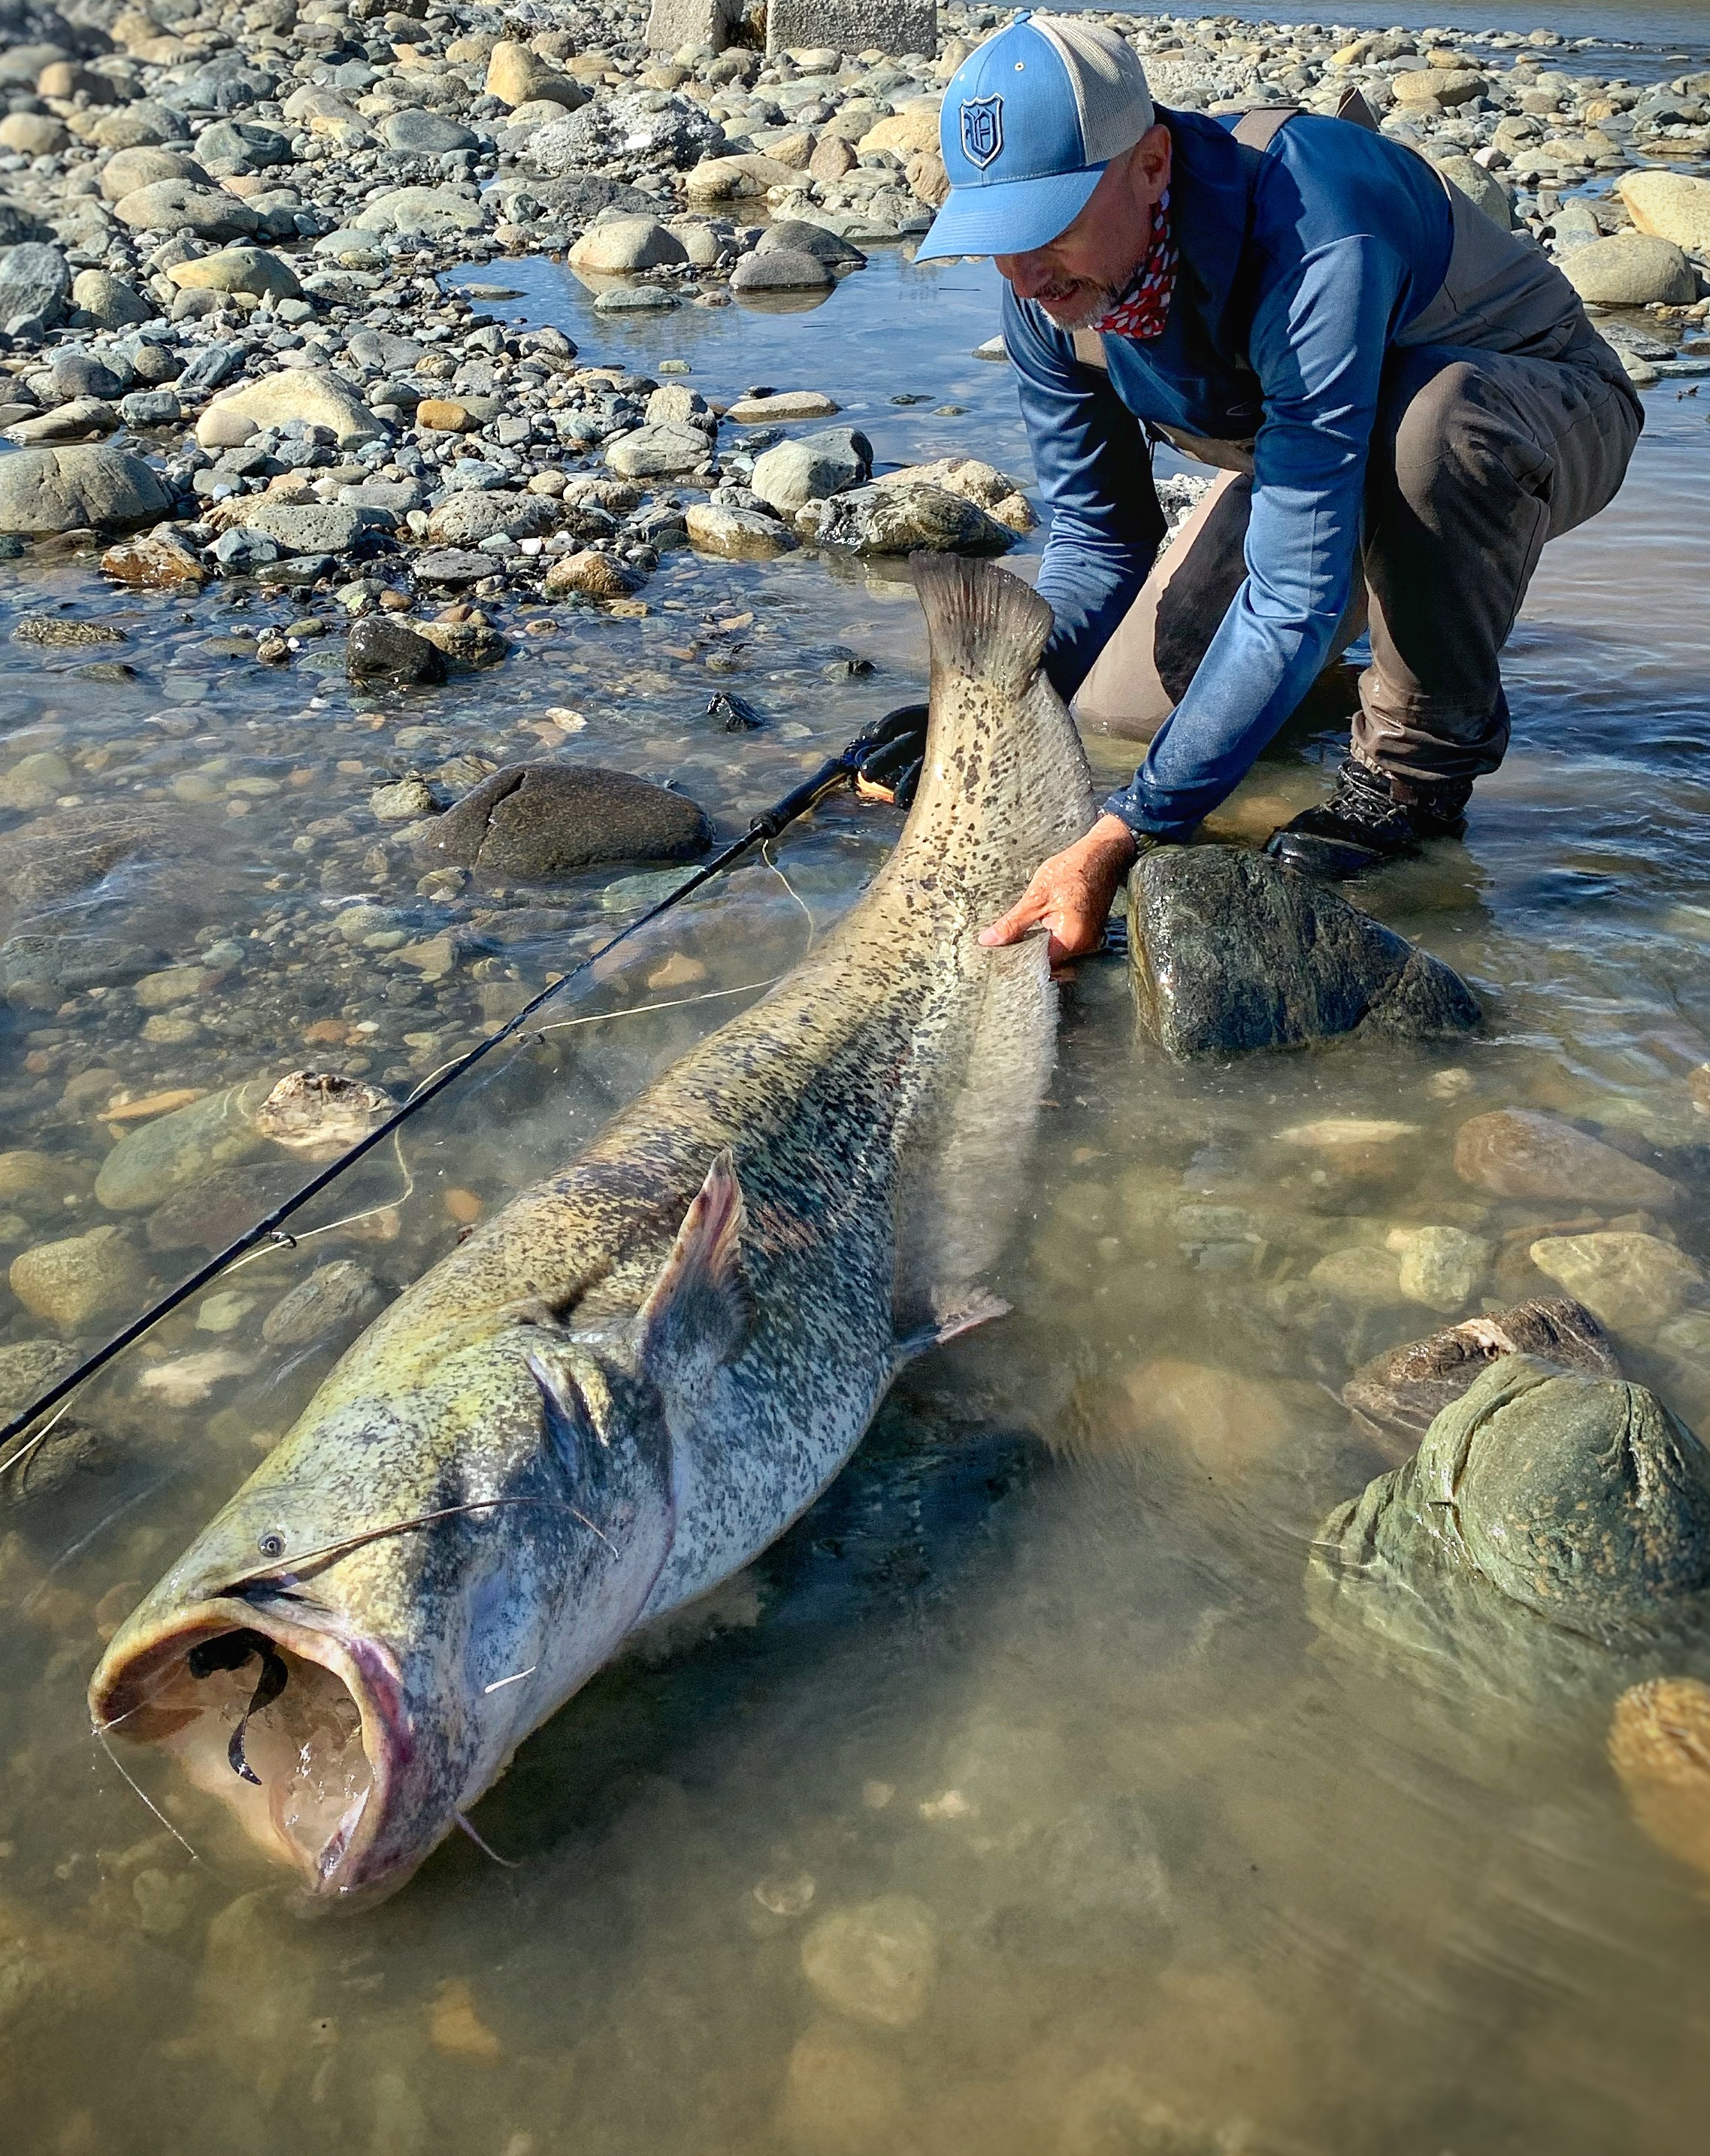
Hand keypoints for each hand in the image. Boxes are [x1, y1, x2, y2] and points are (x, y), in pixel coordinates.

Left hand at [979, 814, 1140, 970]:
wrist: (1102, 853)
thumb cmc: (1073, 869)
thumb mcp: (1035, 896)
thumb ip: (1012, 924)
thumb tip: (989, 940)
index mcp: (1071, 940)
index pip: (1039, 966)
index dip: (1018, 963)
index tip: (999, 957)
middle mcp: (1084, 946)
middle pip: (1049, 964)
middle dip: (1027, 956)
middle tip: (1003, 947)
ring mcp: (1089, 941)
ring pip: (1056, 954)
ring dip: (1037, 947)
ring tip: (1018, 935)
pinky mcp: (1088, 933)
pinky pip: (1064, 944)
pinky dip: (1049, 939)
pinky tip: (1037, 927)